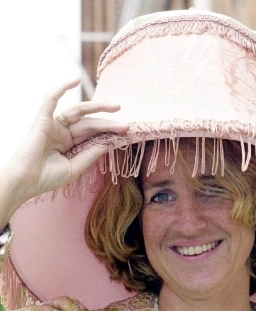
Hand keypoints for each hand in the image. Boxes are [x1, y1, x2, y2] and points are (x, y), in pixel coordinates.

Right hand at [0, 78, 128, 215]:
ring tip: (116, 107)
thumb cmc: (46, 178)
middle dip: (108, 123)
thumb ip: (90, 154)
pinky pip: (51, 99)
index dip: (109, 132)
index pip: (93, 134)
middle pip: (90, 123)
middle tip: (127, 125)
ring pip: (79, 112)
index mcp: (70, 144)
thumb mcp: (75, 167)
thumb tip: (108, 142)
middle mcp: (63, 132)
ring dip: (97, 107)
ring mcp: (53, 125)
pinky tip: (75, 80)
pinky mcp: (43, 120)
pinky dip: (61, 88)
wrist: (25, 182)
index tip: (126, 133)